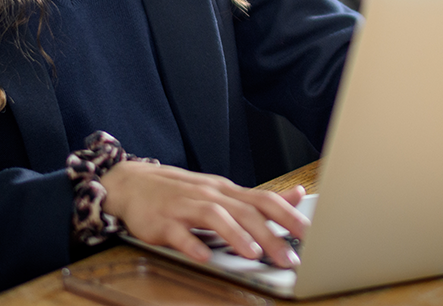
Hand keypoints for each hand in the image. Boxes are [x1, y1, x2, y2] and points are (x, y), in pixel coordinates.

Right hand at [100, 160, 307, 267]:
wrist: (133, 184)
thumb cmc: (183, 192)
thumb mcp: (222, 193)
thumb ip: (258, 199)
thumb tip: (297, 195)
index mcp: (227, 192)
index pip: (264, 199)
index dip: (288, 215)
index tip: (309, 234)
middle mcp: (210, 196)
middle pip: (245, 211)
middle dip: (270, 234)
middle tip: (289, 258)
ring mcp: (185, 207)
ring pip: (215, 217)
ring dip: (235, 235)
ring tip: (253, 254)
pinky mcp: (162, 222)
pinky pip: (178, 233)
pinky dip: (192, 244)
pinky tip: (204, 257)